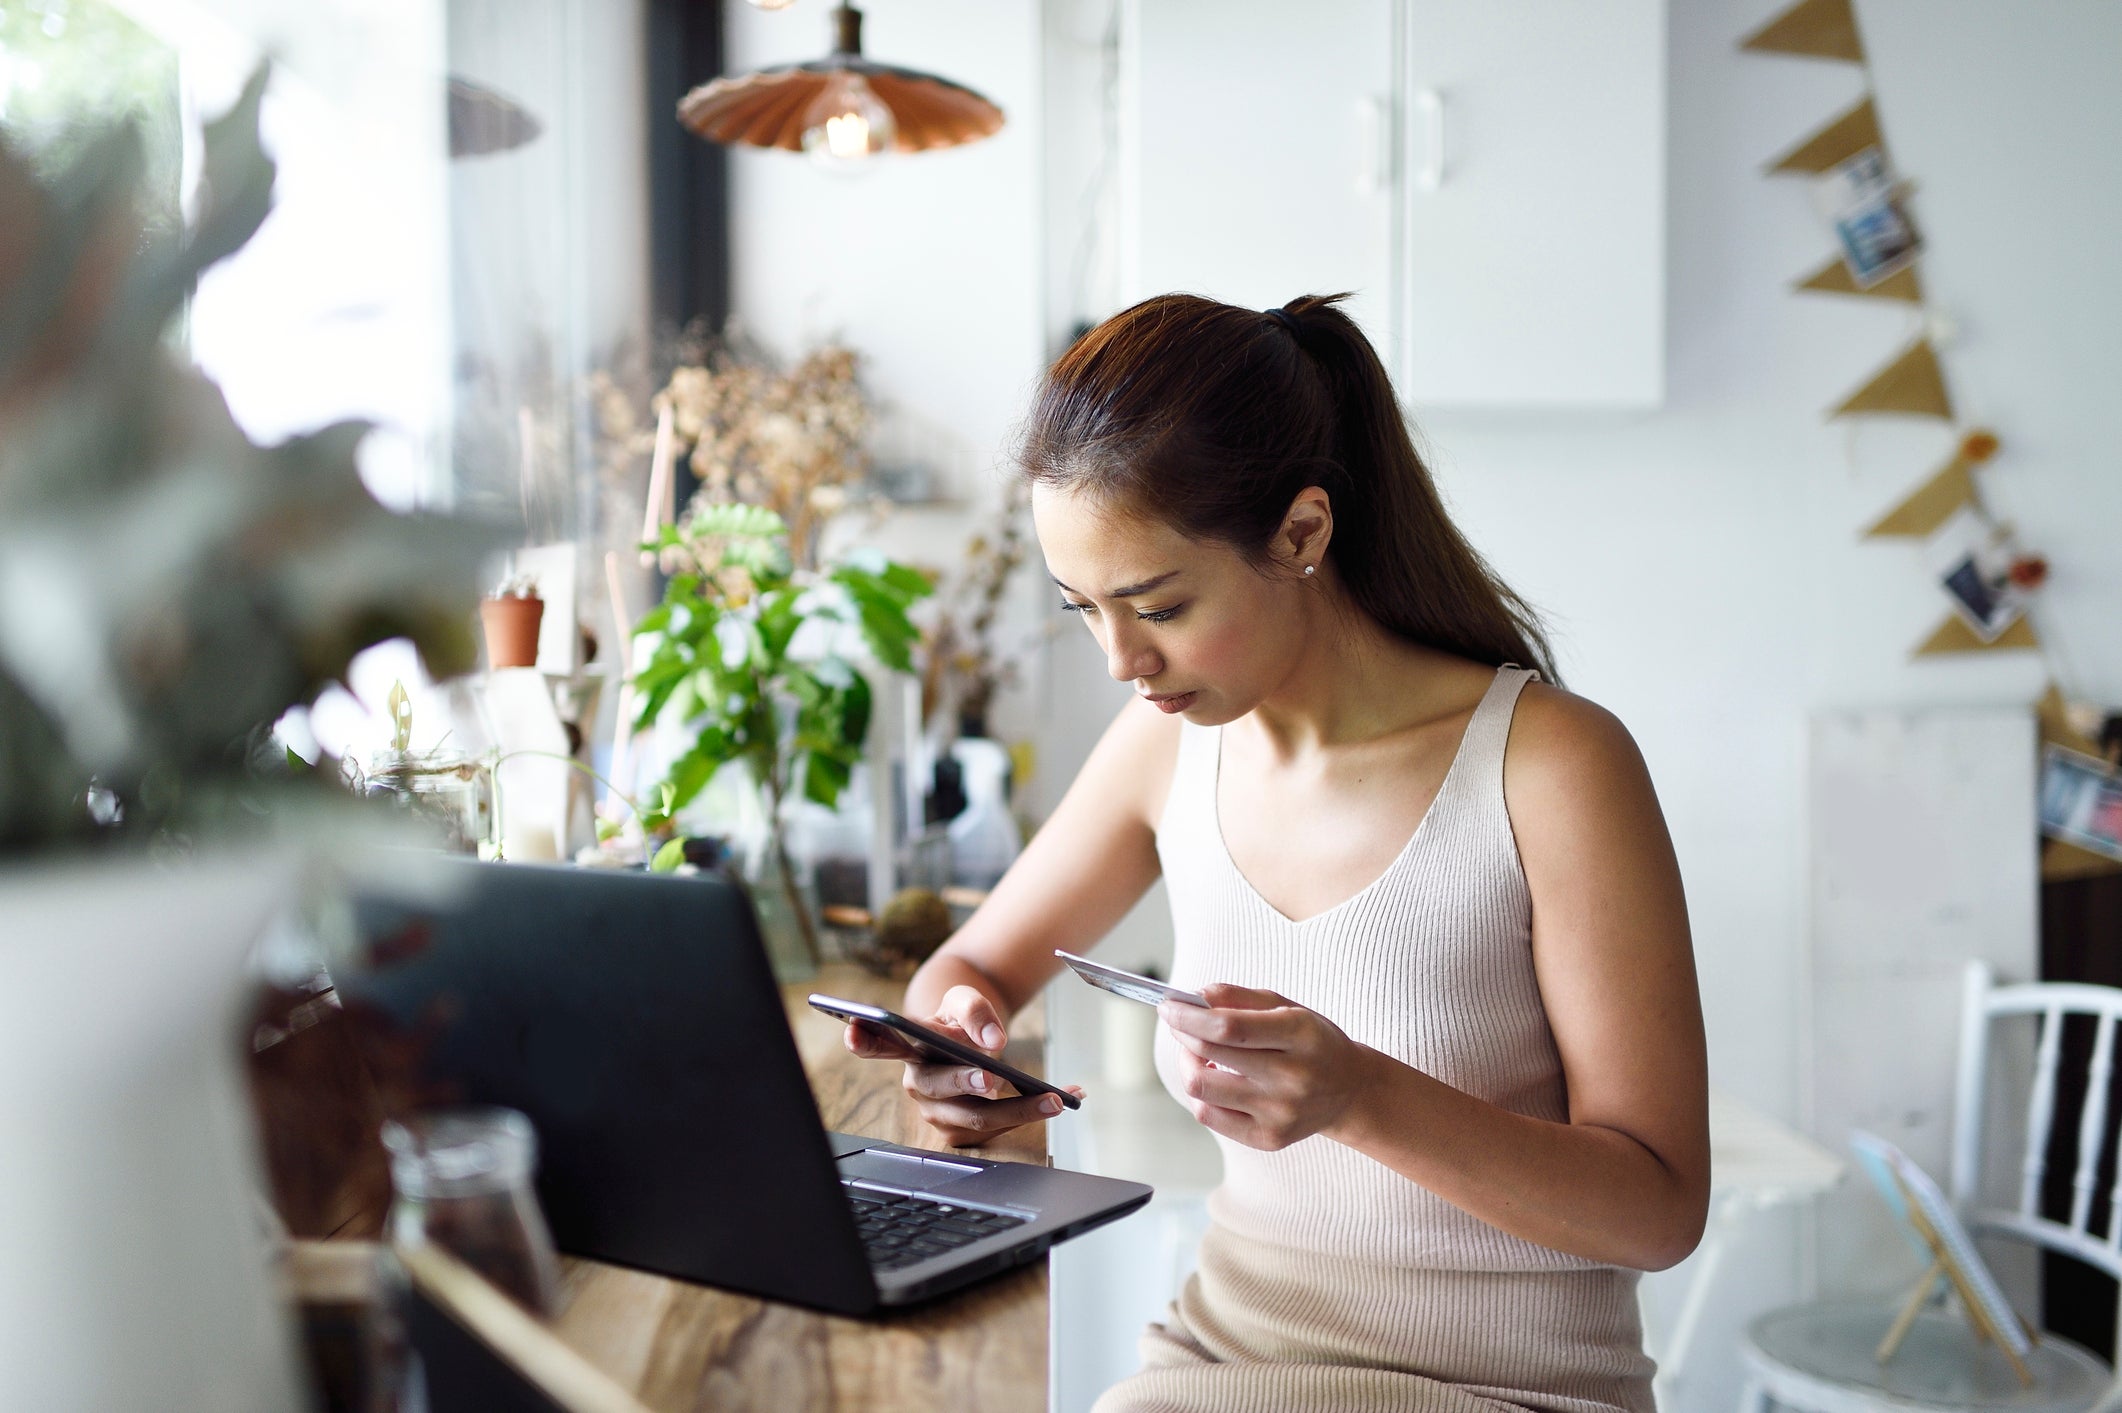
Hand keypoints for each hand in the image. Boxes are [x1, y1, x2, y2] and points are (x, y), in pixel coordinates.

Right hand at [842, 984, 1084, 1147]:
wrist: (966, 1037)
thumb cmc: (959, 1017)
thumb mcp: (965, 998)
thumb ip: (976, 1010)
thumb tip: (993, 1039)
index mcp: (907, 1045)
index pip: (878, 1042)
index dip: (863, 1038)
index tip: (853, 1028)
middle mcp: (916, 1082)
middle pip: (940, 1087)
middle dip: (968, 1082)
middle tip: (994, 1076)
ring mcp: (937, 1111)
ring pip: (976, 1116)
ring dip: (1020, 1108)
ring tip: (1055, 1097)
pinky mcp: (959, 1131)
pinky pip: (998, 1128)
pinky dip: (1032, 1113)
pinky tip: (1065, 1097)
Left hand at [1159, 983, 1375, 1151]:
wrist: (1349, 1091)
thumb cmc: (1311, 1042)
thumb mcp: (1287, 1007)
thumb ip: (1239, 998)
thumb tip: (1193, 997)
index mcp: (1301, 1035)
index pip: (1228, 1027)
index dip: (1189, 1016)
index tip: (1167, 1005)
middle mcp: (1293, 1078)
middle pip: (1209, 1055)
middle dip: (1183, 1033)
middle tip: (1179, 1022)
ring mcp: (1281, 1113)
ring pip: (1201, 1088)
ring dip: (1188, 1064)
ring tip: (1197, 1053)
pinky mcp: (1269, 1139)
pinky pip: (1209, 1116)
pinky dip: (1201, 1093)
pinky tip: (1213, 1079)